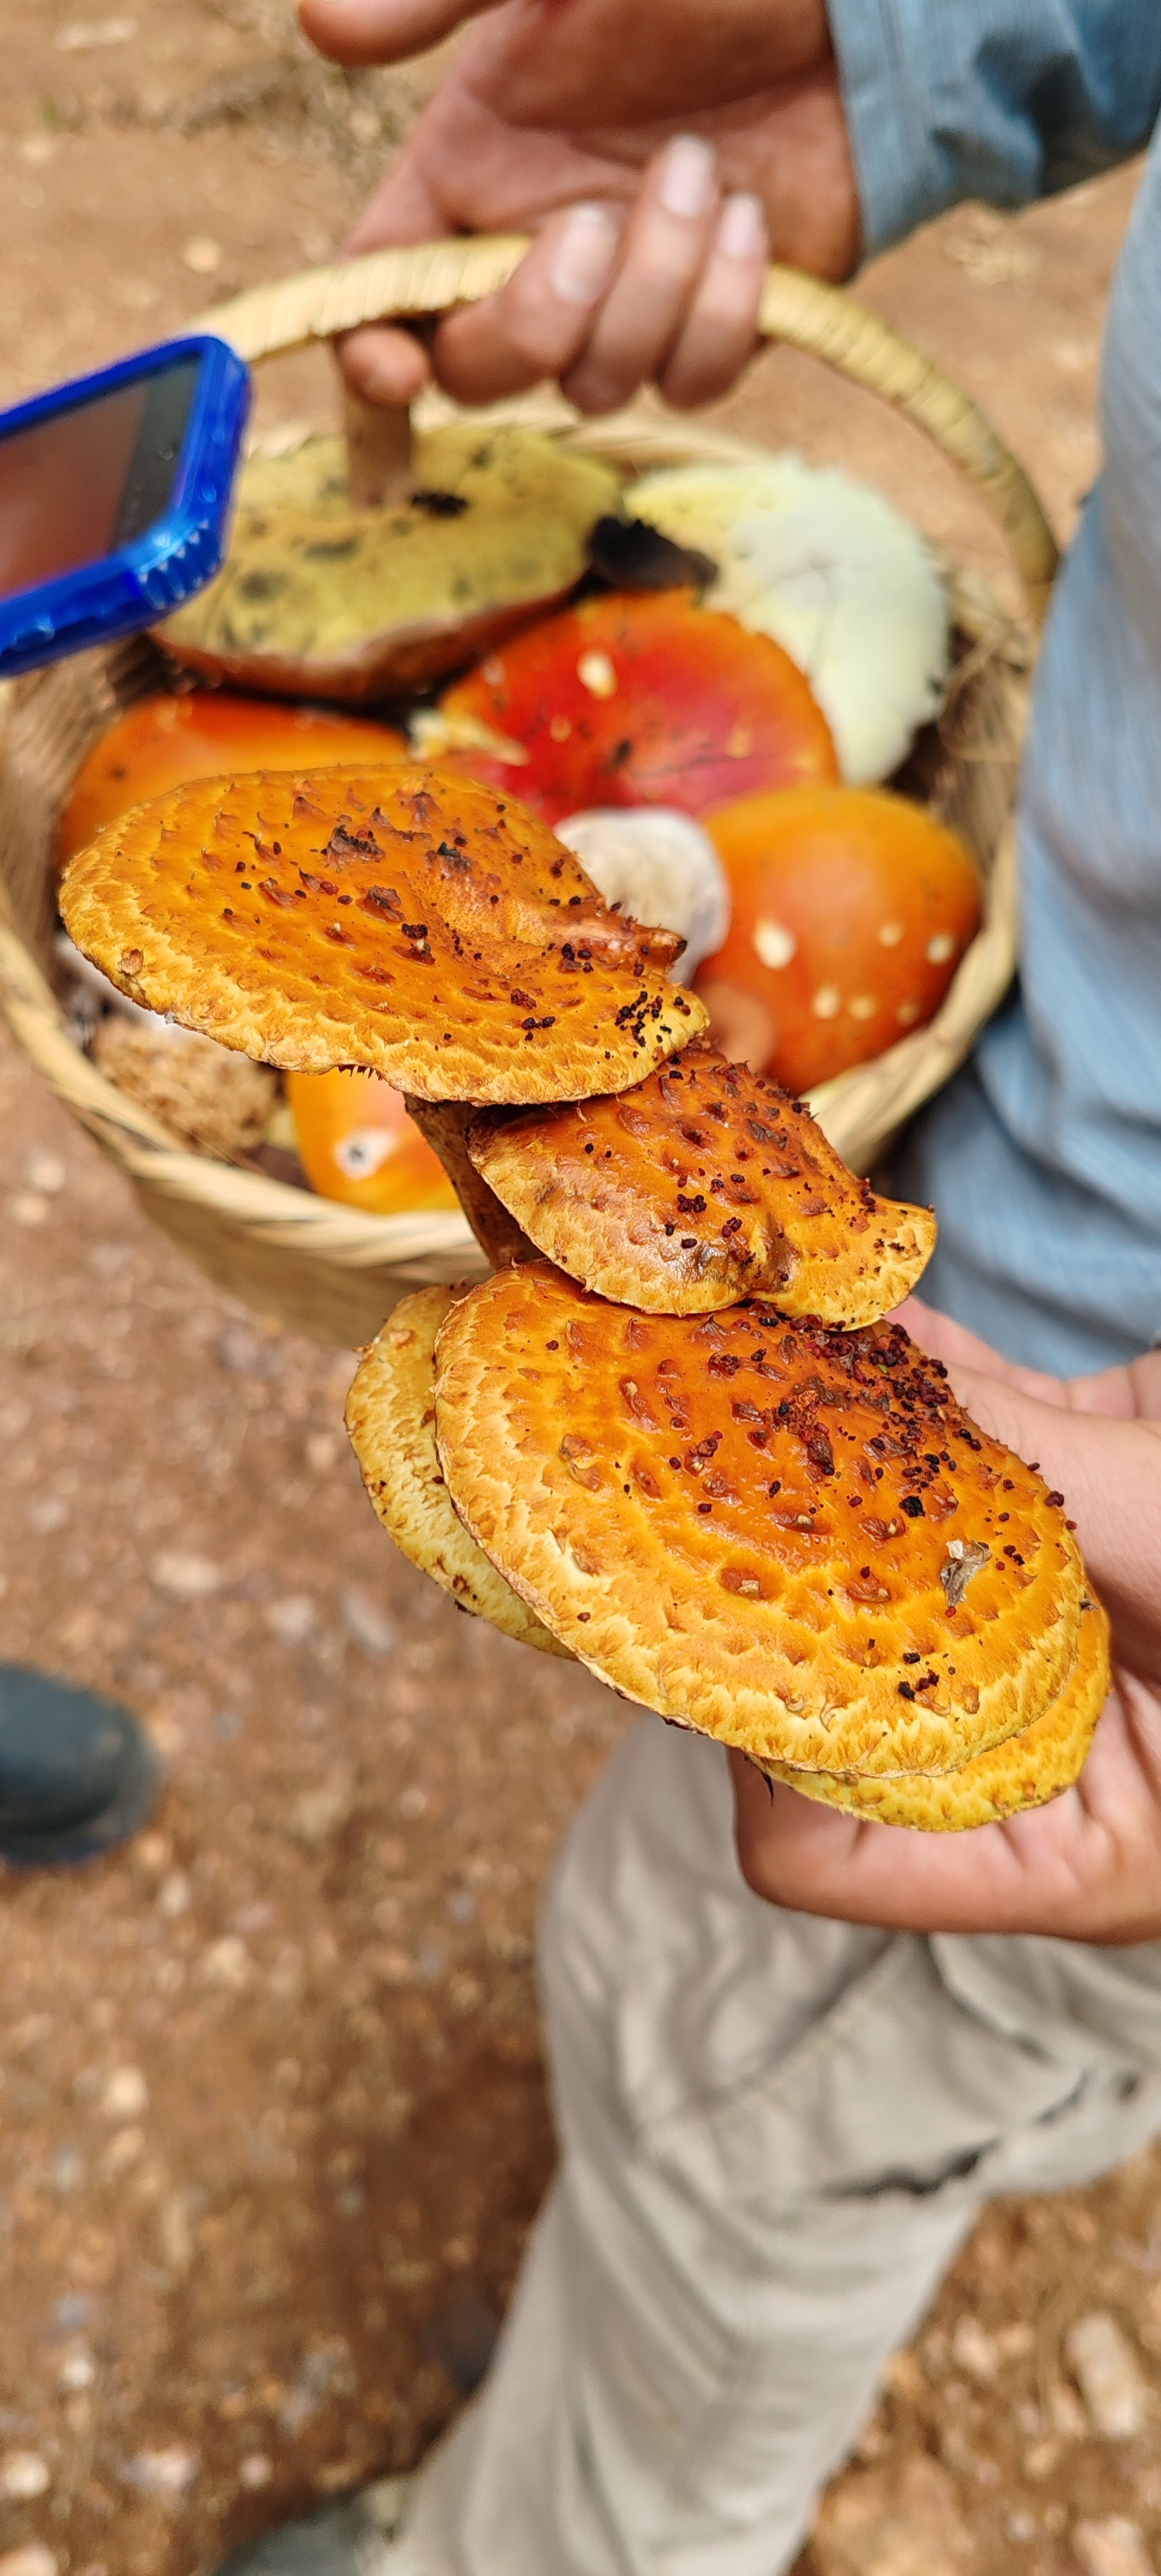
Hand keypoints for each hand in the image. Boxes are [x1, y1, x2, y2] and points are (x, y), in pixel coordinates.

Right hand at [299, 0, 858, 412]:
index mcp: (469, 174)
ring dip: (651, 287)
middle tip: (591, 225)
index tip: (393, 367)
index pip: (381, 296)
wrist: (847, 8)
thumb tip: (318, 23)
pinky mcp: (716, 329)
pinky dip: (722, 313)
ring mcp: (627, 301)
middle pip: (479, 372)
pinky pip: (692, 381)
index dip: (370, 352)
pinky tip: (751, 219)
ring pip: (595, 385)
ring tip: (703, 172)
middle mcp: (535, 251)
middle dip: (531, 324)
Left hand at [732, 1302, 1160, 1944]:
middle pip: (820, 1683)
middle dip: (765, 1570)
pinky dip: (918, 1375)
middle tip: (686, 1460)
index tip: (722, 1610)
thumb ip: (1033, 1483)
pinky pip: (963, 1441)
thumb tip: (868, 1370)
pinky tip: (866, 1311)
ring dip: (822, 1449)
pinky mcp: (1081, 1501)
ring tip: (747, 1364)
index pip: (819, 1849)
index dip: (752, 1745)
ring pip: (880, 1540)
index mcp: (1059, 1846)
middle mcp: (1027, 1745)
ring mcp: (1045, 1615)